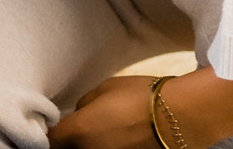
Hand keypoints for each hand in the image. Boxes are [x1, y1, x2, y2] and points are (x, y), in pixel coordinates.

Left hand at [49, 76, 166, 148]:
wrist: (183, 116)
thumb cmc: (143, 96)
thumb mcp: (105, 90)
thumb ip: (84, 106)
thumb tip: (78, 115)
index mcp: (78, 131)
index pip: (50, 141)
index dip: (49, 133)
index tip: (54, 128)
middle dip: (67, 143)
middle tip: (75, 132)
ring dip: (86, 147)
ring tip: (99, 135)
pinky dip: (106, 148)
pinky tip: (116, 140)